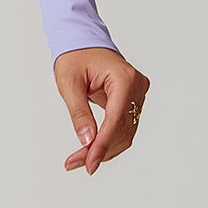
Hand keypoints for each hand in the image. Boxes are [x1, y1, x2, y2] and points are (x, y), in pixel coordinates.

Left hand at [54, 48, 149, 174]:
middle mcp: (136, 86)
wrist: (83, 43)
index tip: (89, 164)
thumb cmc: (75, 57)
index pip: (115, 119)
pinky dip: (109, 141)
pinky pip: (125, 127)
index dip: (102, 145)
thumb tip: (87, 140)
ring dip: (104, 149)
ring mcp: (138, 94)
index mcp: (123, 78)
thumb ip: (79, 113)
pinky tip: (92, 150)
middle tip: (74, 164)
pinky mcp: (134, 101)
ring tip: (79, 160)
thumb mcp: (69, 83)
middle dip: (99, 150)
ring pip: (126, 133)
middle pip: (122, 130)